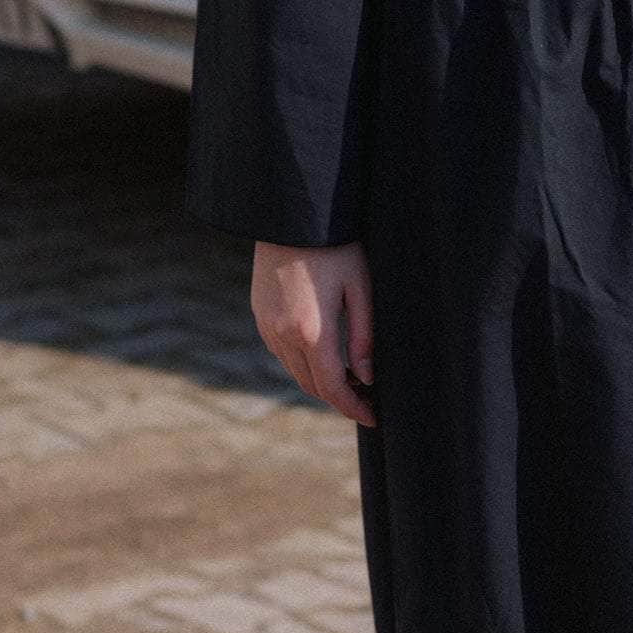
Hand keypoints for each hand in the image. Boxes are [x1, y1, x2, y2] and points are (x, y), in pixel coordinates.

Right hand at [250, 239, 375, 428]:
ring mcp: (267, 326)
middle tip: (367, 400)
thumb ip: (364, 337)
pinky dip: (304, 365)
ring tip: (351, 379)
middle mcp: (283, 335)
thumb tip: (367, 378)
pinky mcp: (259, 315)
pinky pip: (282, 354)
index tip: (373, 418)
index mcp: (312, 331)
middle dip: (340, 399)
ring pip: (296, 373)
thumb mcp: (360, 288)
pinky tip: (325, 355)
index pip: (333, 388)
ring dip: (321, 383)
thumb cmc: (335, 246)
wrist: (290, 214)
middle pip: (312, 386)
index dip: (354, 409)